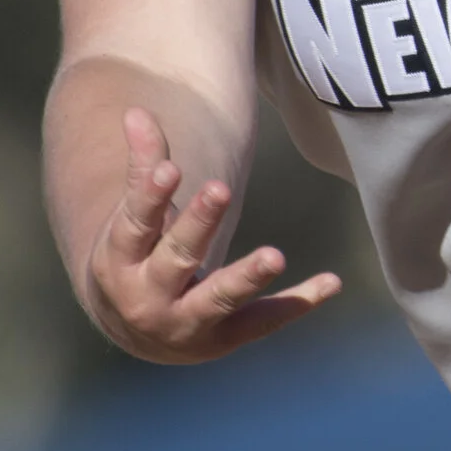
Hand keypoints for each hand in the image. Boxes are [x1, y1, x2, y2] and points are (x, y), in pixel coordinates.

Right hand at [82, 108, 340, 363]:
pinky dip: (296, 302)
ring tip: (275, 255)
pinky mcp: (224, 338)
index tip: (170, 168)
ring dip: (246, 276)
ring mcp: (187, 323)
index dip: (151, 197)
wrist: (138, 332)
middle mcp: (148, 298)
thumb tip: (135, 112)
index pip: (135, 225)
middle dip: (199, 224)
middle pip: (176, 257)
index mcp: (119, 262)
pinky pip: (263, 320)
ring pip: (218, 298)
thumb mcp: (131, 219)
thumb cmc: (137, 257)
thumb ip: (143, 167)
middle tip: (221, 188)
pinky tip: (331, 282)